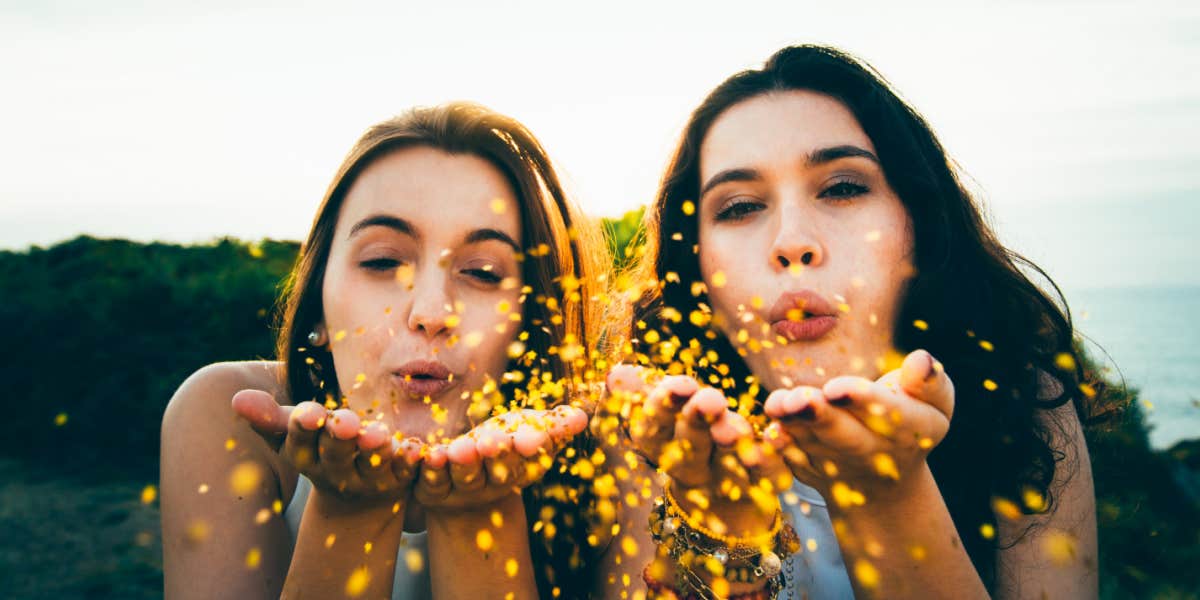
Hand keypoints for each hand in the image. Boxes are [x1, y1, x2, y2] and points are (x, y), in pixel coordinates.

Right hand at [232, 390, 419, 508]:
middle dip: (340, 438)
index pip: (301, 443)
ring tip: (379, 434)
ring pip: (371, 466)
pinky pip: (405, 472)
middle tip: (346, 421)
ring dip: (374, 450)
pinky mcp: (399, 481)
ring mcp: (368, 481)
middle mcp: (335, 473)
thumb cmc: (321, 447)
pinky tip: (413, 448)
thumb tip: (236, 399)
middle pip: (336, 456)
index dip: (304, 429)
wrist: (360, 491)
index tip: (308, 411)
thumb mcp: (295, 433)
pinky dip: (409, 461)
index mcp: (307, 458)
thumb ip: (270, 417)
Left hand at [414, 405, 587, 511]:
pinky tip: (425, 454)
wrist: (466, 475)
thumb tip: (581, 418)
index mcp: (524, 469)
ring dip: (462, 464)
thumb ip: (553, 426)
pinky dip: (427, 468)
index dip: (531, 448)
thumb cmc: (505, 442)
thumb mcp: (529, 429)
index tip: (531, 438)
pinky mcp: (434, 491)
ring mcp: (464, 490)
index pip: (531, 458)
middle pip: (498, 471)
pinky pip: (430, 481)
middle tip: (489, 442)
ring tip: (456, 450)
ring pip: (464, 478)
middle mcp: (496, 484)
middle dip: (495, 456)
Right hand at [606, 365, 791, 529]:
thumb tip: (614, 373)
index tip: (678, 384)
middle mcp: (690, 468)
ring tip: (734, 425)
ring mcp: (726, 482)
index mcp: (661, 446)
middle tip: (709, 400)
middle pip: (690, 447)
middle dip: (697, 423)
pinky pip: (768, 476)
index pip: (654, 427)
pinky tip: (775, 436)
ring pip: (727, 463)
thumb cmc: (687, 436)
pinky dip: (771, 460)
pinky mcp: (762, 488)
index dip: (663, 407)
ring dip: (731, 444)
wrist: (722, 501)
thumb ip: (641, 393)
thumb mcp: (663, 414)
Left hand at [763, 349, 953, 502]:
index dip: (862, 400)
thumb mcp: (935, 404)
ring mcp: (838, 465)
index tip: (838, 387)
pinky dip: (777, 448)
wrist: (885, 482)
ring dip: (793, 426)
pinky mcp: (809, 470)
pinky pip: (790, 461)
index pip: (888, 414)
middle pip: (844, 435)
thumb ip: (929, 383)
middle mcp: (872, 453)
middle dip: (820, 417)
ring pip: (812, 444)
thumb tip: (921, 359)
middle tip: (800, 399)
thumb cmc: (910, 422)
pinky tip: (766, 431)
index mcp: (909, 431)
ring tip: (778, 404)